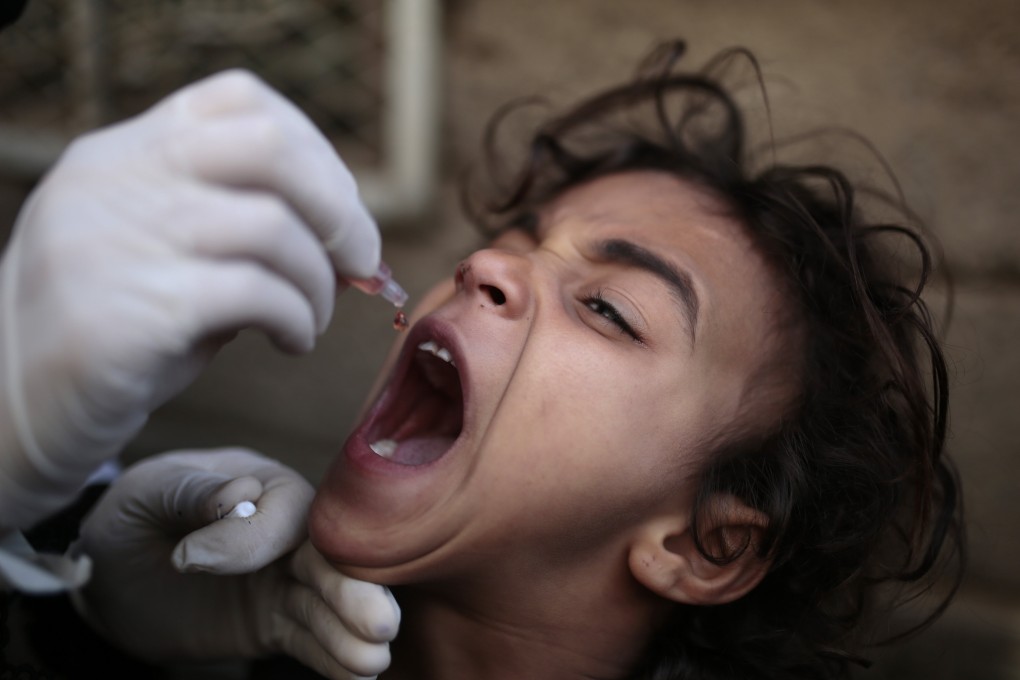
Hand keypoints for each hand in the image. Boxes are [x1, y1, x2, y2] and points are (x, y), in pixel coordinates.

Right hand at [0, 69, 379, 530]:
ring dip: (319, 283)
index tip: (338, 213)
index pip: (240, 101)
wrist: (14, 416)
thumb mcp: (167, 259)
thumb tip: (351, 239)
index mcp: (121, 155)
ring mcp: (114, 240)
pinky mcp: (128, 312)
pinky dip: (299, 320)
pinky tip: (291, 343)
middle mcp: (113, 180)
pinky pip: (257, 293)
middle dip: (341, 209)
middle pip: (269, 146)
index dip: (316, 152)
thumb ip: (240, 230)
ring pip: (274, 228)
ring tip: (311, 321)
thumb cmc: (116, 336)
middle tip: (360, 263)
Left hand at [72, 447, 399, 678]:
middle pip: (329, 557)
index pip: (286, 510)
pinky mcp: (273, 622)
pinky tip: (358, 673)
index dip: (252, 539)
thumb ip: (189, 491)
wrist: (109, 575)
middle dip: (351, 591)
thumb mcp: (146, 493)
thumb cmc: (132, 515)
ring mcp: (284, 580)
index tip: (188, 560)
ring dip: (350, 632)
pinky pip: (307, 640)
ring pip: (326, 604)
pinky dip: (333, 658)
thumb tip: (236, 495)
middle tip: (378, 622)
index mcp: (263, 484)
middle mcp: (286, 531)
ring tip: (372, 660)